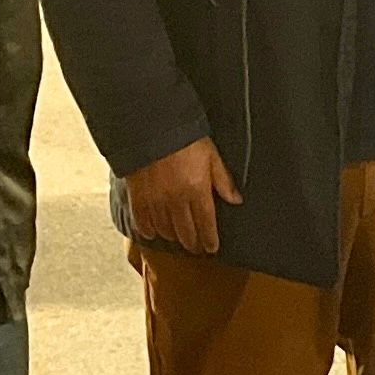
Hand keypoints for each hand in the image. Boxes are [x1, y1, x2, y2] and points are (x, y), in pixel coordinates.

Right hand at [127, 137, 241, 253]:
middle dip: (193, 244)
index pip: (206, 225)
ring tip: (178, 239)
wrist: (151, 126)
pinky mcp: (137, 198)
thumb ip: (223, 180)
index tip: (212, 248)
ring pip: (165, 231)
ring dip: (173, 238)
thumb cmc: (185, 138)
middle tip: (196, 248)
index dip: (210, 240)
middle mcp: (176, 200)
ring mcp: (155, 201)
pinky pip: (143, 224)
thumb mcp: (211, 155)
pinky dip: (149, 231)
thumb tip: (236, 200)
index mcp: (197, 190)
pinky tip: (154, 232)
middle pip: (186, 233)